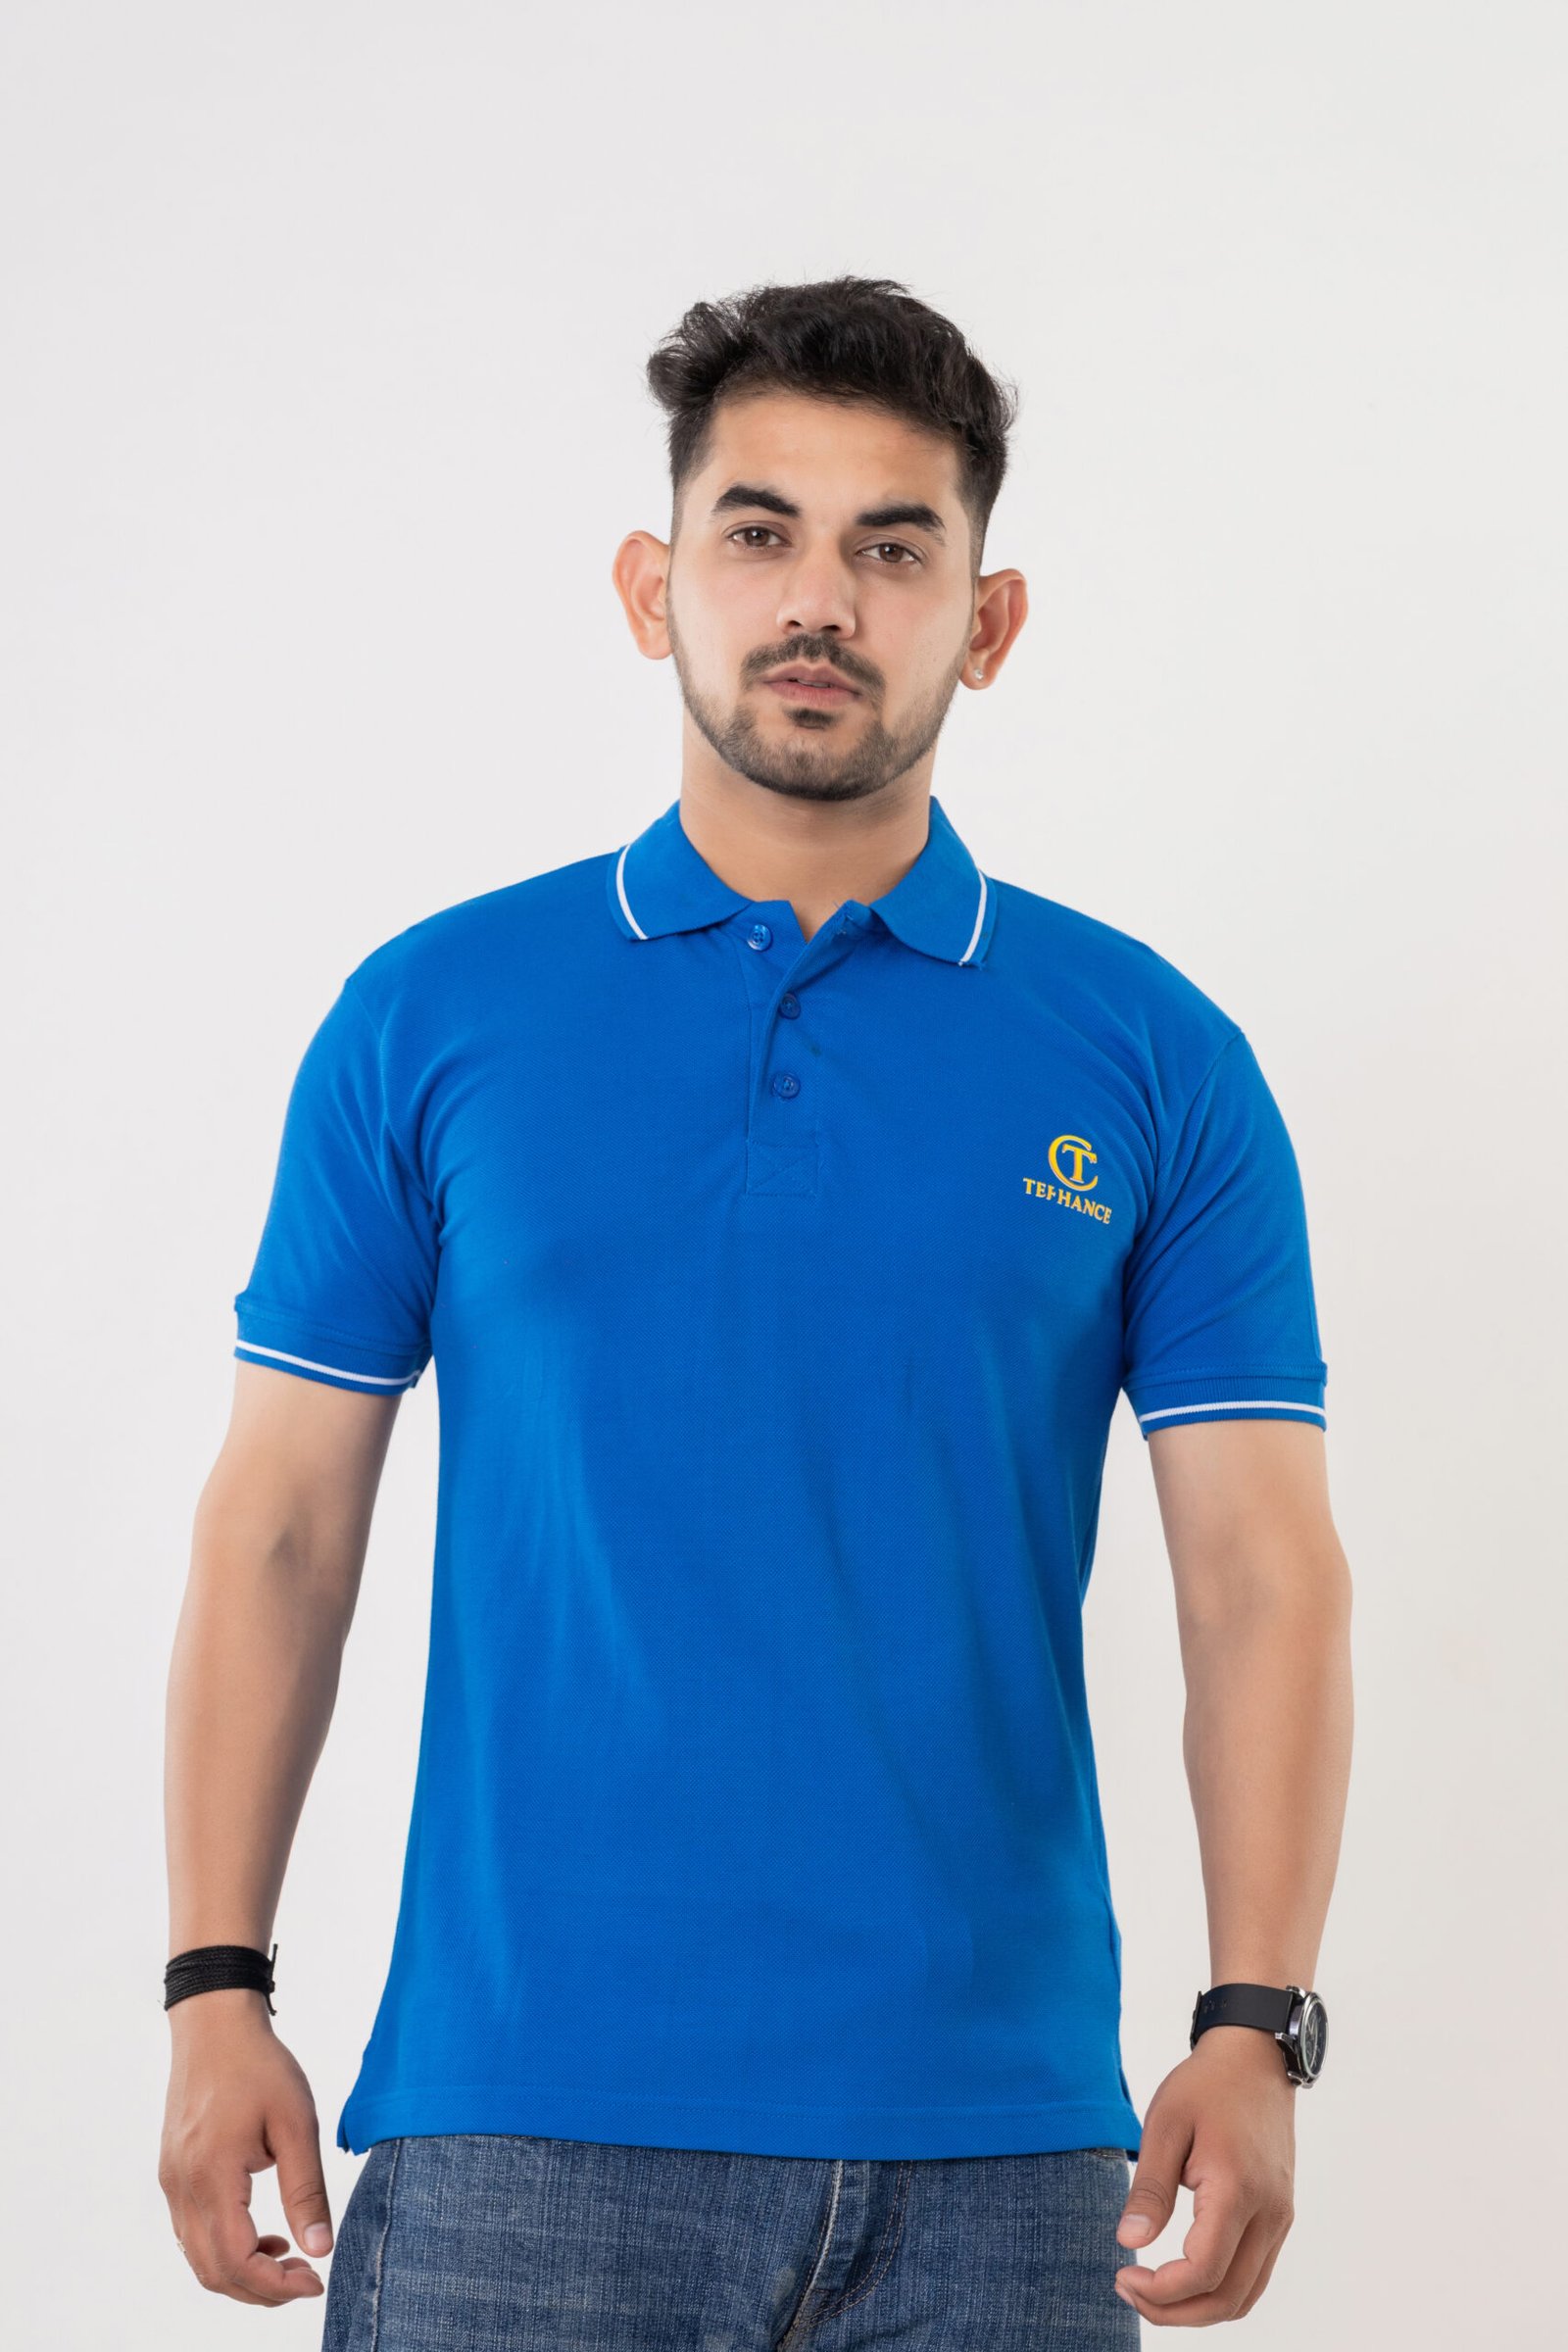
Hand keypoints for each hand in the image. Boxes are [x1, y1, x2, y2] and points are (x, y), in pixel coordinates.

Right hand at [158, 1991, 334, 2304]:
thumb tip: (320, 2249)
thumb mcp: (296, 2123)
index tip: (315, 2281)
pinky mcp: (173, 2173)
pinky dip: (225, 2249)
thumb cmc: (259, 2065)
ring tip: (288, 2257)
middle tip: (305, 2278)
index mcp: (212, 2176)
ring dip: (242, 2273)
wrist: (214, 2025)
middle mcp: (182, 2187)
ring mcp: (172, 2182)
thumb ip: (306, 2190)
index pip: (236, 2260)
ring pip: (199, 2257)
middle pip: (213, 2271)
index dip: (276, 2285)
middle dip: (261, 2289)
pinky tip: (262, 2234)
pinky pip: (192, 2233)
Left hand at [1114, 2026, 1296, 2324]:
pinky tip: (1183, 2275)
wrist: (1256, 2059)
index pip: (1204, 2271)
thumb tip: (1128, 2242)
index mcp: (1237, 2190)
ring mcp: (1280, 2218)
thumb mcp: (1164, 2125)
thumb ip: (1150, 2188)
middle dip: (1174, 2311)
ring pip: (1245, 2296)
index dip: (1160, 2290)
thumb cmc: (1206, 2085)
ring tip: (1152, 2290)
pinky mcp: (1279, 2215)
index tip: (1122, 2273)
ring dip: (1198, 2308)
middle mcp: (1269, 2214)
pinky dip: (1219, 2290)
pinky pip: (1254, 2274)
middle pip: (1227, 2298)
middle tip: (1129, 2290)